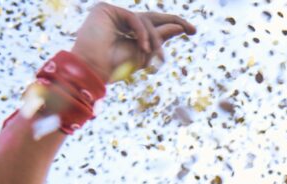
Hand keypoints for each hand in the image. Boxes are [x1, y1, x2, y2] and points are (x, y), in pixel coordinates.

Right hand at [72, 3, 195, 82]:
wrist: (94, 70)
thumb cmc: (116, 67)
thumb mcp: (145, 53)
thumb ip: (160, 39)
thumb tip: (180, 26)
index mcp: (128, 31)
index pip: (153, 24)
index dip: (172, 25)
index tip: (191, 31)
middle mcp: (121, 20)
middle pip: (152, 17)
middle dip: (173, 22)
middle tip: (192, 30)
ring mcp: (113, 13)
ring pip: (145, 20)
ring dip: (154, 38)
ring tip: (155, 55)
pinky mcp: (105, 9)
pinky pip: (135, 18)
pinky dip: (142, 33)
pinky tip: (144, 47)